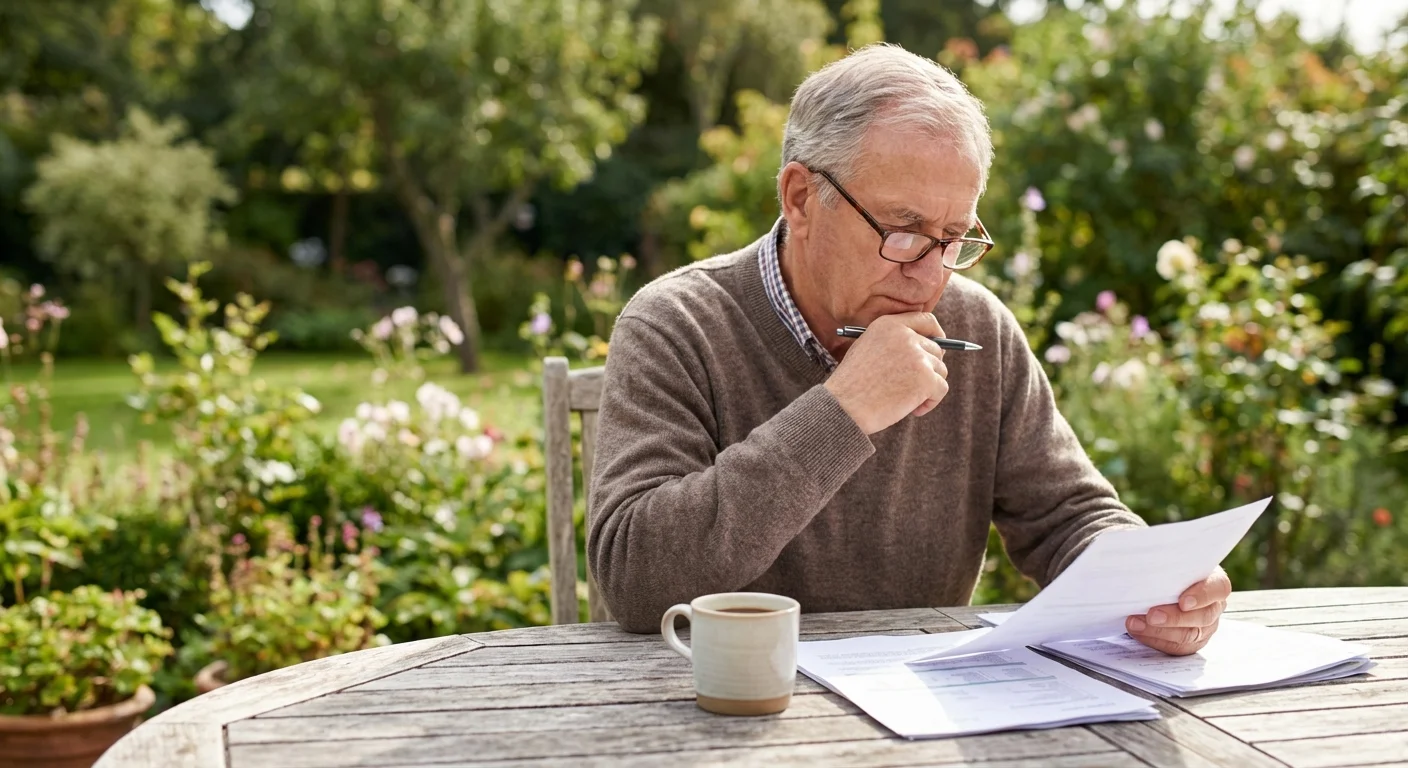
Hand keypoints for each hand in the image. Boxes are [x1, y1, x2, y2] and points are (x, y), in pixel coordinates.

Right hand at [824, 312, 948, 434]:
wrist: (844, 406)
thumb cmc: (853, 385)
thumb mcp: (867, 349)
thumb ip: (894, 343)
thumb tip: (927, 349)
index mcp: (889, 325)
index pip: (926, 320)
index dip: (937, 334)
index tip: (940, 347)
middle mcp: (905, 336)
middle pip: (936, 350)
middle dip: (929, 369)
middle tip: (914, 386)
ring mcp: (917, 357)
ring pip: (940, 371)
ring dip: (928, 388)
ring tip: (906, 400)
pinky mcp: (926, 378)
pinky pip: (941, 389)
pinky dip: (930, 403)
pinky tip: (912, 410)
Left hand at [1126, 567, 1230, 655]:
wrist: (1159, 584)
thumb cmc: (1167, 568)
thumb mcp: (1170, 559)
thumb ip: (1165, 559)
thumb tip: (1141, 548)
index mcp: (1214, 581)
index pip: (1218, 588)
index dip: (1202, 596)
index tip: (1183, 601)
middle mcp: (1214, 606)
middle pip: (1202, 617)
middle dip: (1174, 618)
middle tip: (1151, 615)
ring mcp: (1205, 627)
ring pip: (1188, 635)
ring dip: (1159, 631)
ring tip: (1134, 624)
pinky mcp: (1191, 642)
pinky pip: (1176, 647)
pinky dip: (1155, 640)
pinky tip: (1138, 632)